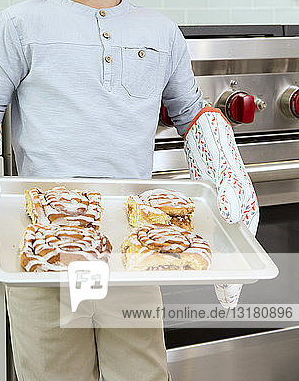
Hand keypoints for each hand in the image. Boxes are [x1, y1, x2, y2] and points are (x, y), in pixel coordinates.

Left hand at [184, 107, 258, 307]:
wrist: (202, 134)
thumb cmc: (219, 153)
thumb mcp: (226, 177)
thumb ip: (230, 197)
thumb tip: (231, 217)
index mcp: (246, 210)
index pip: (245, 250)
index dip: (238, 274)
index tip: (231, 296)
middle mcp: (234, 212)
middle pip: (231, 248)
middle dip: (224, 270)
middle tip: (216, 291)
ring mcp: (220, 207)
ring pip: (216, 238)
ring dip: (209, 256)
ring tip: (200, 273)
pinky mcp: (206, 202)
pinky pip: (202, 225)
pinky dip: (196, 238)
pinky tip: (186, 245)